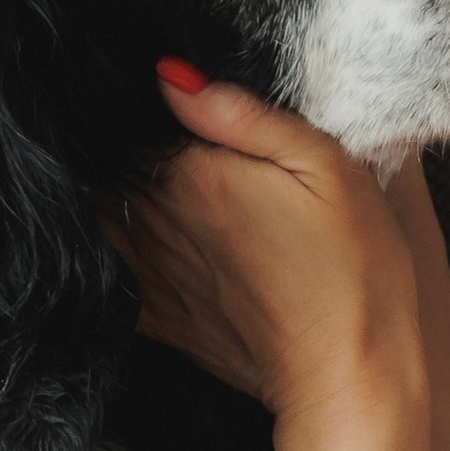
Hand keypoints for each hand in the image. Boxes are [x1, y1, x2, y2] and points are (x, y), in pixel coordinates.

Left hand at [113, 69, 424, 430]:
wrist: (349, 374)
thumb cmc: (353, 265)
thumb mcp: (324, 165)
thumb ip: (241, 115)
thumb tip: (168, 75)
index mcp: (191, 174)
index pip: (128, 123)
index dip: (128, 105)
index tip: (134, 96)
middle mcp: (159, 222)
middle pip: (106, 169)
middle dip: (105, 148)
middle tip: (123, 135)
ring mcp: (153, 274)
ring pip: (95, 218)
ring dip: (99, 197)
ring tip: (116, 180)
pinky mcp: (160, 319)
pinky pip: (106, 276)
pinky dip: (99, 255)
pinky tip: (117, 242)